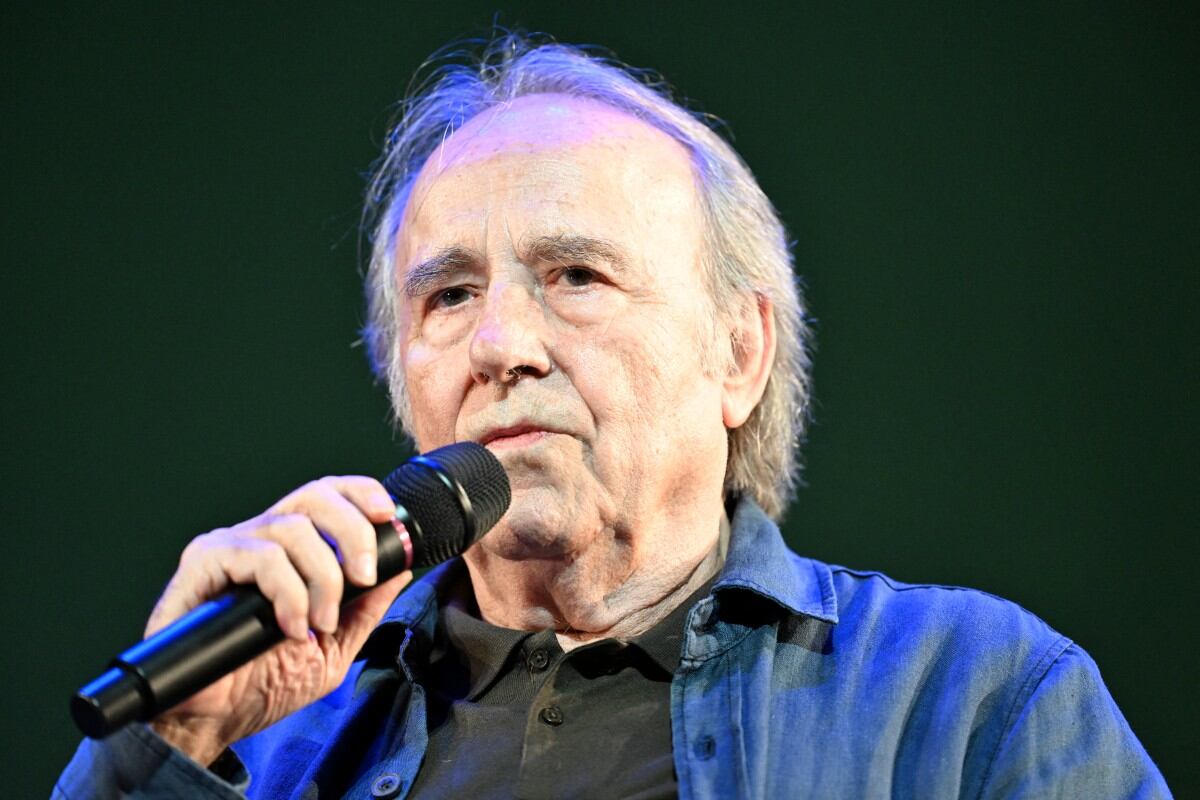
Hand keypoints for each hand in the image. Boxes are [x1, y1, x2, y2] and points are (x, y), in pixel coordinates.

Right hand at [143, 476, 412, 765]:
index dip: (360, 494)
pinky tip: (290, 626)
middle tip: (363, 577)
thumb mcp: (334, 648)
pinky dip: (287, 591)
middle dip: (352, 532)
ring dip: (321, 578)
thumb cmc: (262, 683)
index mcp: (292, 550)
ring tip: (320, 623)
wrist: (211, 721)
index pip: (328, 496)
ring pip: (290, 528)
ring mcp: (230, 548)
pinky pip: (257, 556)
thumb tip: (400, 570)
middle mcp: (261, 539)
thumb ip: (366, 608)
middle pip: (313, 497)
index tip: (388, 516)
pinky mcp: (202, 565)